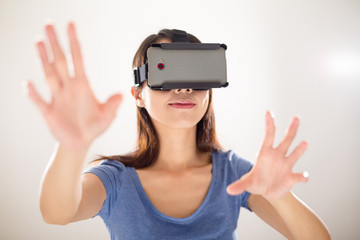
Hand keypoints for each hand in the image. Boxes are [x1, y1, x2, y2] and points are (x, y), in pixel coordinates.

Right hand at [26, 22, 122, 149]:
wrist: (80, 143)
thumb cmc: (93, 127)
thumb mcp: (107, 116)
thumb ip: (112, 105)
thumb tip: (122, 94)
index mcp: (82, 86)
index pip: (77, 58)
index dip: (74, 42)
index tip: (71, 25)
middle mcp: (68, 88)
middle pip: (60, 61)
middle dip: (55, 43)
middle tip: (48, 25)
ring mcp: (57, 98)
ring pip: (48, 75)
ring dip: (43, 59)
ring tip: (38, 42)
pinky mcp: (49, 112)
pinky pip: (39, 101)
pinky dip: (33, 93)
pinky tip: (27, 83)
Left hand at [227, 111, 308, 199]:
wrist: (268, 192)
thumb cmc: (257, 182)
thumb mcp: (247, 184)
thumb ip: (239, 185)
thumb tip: (229, 190)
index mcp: (265, 153)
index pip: (268, 135)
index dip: (269, 124)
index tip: (269, 112)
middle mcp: (278, 156)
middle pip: (286, 140)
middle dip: (291, 129)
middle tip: (296, 118)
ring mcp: (286, 166)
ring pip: (294, 154)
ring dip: (299, 149)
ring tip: (304, 143)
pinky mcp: (292, 177)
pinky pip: (299, 175)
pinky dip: (303, 176)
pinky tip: (305, 176)